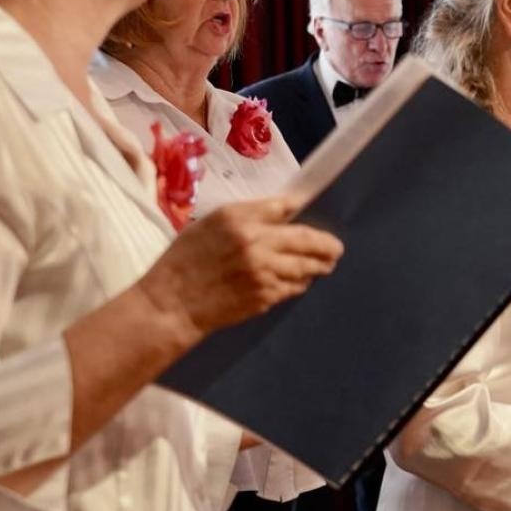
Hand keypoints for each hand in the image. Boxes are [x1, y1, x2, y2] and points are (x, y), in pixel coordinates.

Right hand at [140, 195, 343, 337]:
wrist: (173, 302)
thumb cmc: (186, 259)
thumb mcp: (211, 223)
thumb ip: (248, 214)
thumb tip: (286, 208)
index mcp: (239, 219)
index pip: (285, 207)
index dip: (303, 209)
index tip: (314, 211)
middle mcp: (256, 243)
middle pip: (307, 239)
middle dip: (326, 245)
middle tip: (337, 248)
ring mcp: (264, 272)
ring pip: (306, 266)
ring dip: (319, 265)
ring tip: (326, 264)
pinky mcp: (266, 296)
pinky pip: (293, 287)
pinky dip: (300, 282)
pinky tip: (301, 281)